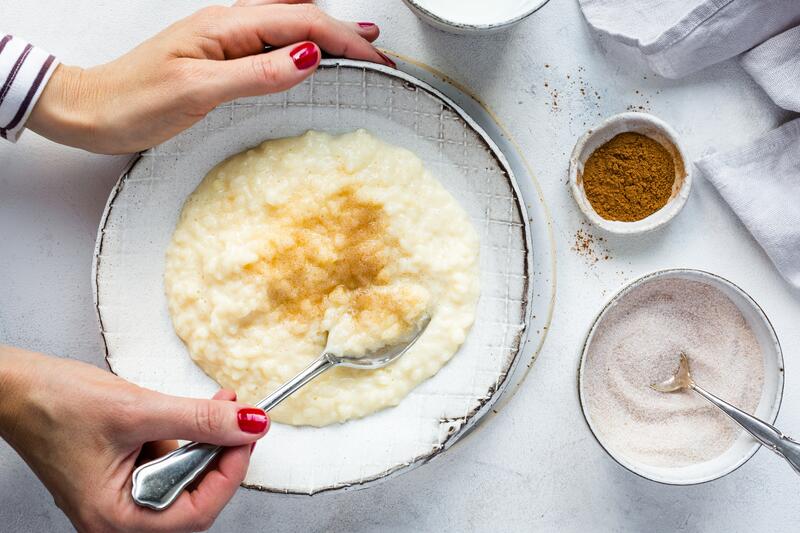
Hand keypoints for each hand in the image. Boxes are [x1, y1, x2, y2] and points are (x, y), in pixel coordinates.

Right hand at [0, 346, 269, 531]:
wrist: (16, 388)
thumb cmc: (52, 404)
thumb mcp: (138, 409)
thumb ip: (200, 419)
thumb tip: (249, 425)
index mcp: (115, 516)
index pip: (196, 512)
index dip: (230, 473)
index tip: (249, 436)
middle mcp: (118, 514)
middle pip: (193, 498)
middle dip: (221, 455)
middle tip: (239, 420)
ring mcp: (120, 495)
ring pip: (184, 477)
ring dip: (206, 441)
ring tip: (214, 406)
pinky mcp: (123, 473)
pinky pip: (168, 461)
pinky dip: (186, 436)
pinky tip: (187, 412)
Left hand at [26, 0, 391, 153]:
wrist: (91, 110)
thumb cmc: (132, 101)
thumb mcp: (199, 90)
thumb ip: (256, 72)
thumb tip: (308, 57)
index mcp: (225, 26)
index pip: (301, 24)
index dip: (343, 40)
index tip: (376, 60)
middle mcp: (227, 25)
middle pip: (300, 16)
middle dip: (344, 33)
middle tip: (379, 56)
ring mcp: (222, 39)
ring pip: (288, 25)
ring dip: (326, 35)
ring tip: (359, 45)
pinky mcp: (217, 55)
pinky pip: (271, 41)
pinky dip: (301, 45)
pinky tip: (308, 53)